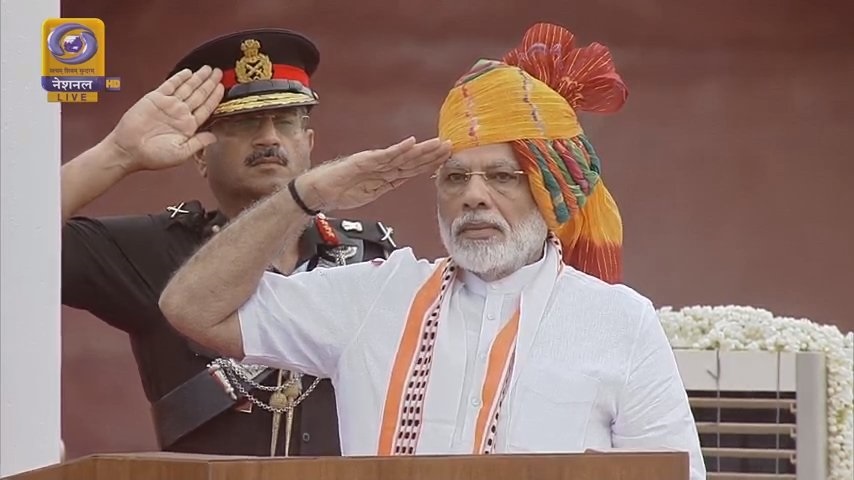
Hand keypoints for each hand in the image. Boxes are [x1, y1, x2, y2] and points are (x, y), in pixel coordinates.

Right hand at [105, 66, 224, 171]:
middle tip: (220, 72)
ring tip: (209, 69)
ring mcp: (168, 105)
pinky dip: (179, 78)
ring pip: (187, 88)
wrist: (129, 150)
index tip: (222, 87)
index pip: (206, 109)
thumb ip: (198, 143)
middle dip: (209, 83)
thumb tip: (214, 137)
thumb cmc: (153, 156)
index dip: (215, 98)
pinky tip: (188, 72)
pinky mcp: (155, 99)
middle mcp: (180, 114)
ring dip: (198, 78)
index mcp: (188, 126)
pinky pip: (170, 85)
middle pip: (199, 95)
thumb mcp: (181, 153)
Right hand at [298, 137, 451, 211]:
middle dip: (432, 154)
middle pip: (412, 160)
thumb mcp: (370, 193)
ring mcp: (374, 162)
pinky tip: (411, 143)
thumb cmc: (340, 191)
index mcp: (385, 174)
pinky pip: (385, 156)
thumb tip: (402, 181)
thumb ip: (386, 186)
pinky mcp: (364, 161)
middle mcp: (382, 165)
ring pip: (403, 156)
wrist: (319, 191)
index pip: (412, 168)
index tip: (446, 158)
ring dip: (422, 150)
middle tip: (450, 146)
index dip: (430, 163)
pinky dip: (399, 149)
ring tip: (438, 144)